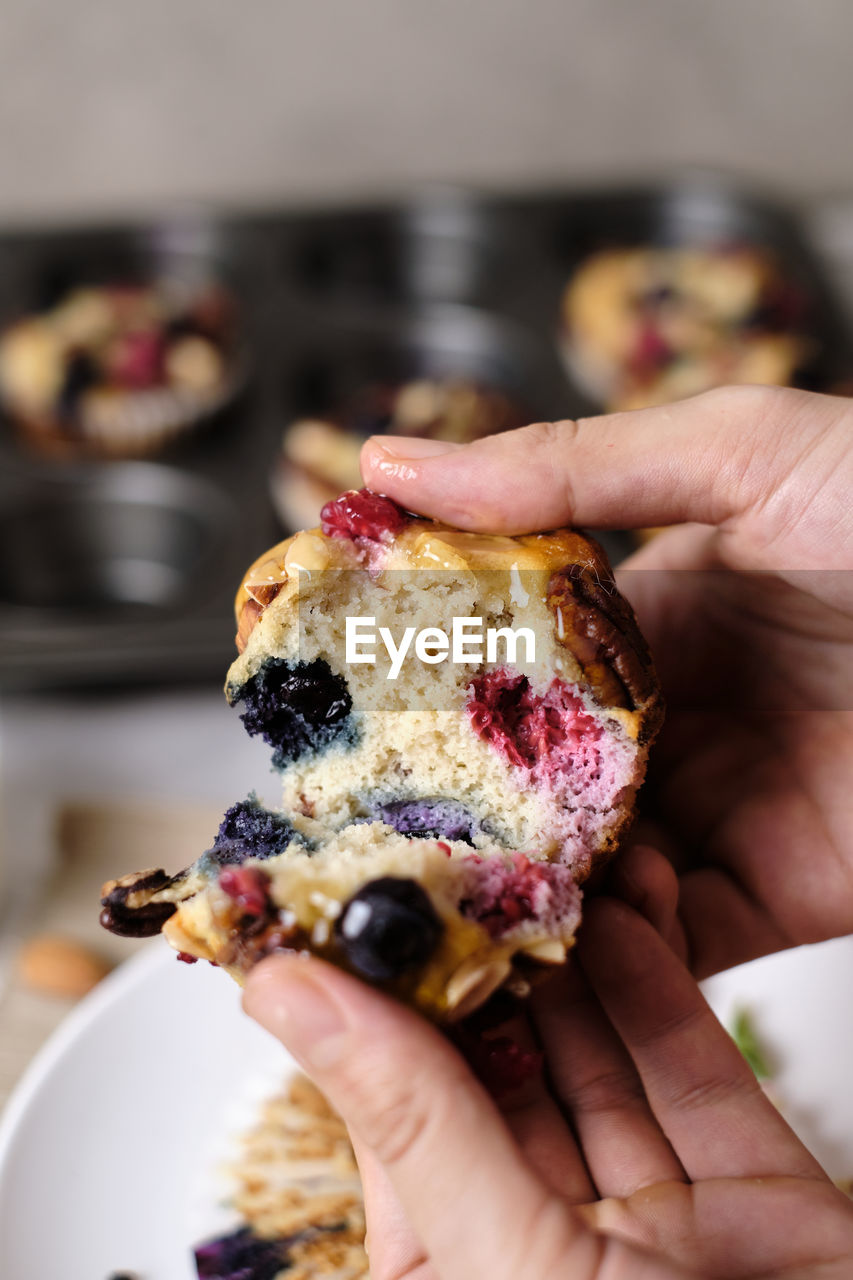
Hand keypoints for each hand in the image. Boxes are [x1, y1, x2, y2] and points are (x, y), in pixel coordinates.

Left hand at [244, 846, 852, 1279]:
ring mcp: (659, 1229)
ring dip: (571, 967)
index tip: (353, 914)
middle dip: (484, 975)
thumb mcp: (515, 1268)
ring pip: (598, 1069)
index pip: (400, 1130)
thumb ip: (417, 1126)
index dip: (377, 1018)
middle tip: (459, 869)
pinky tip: (621, 917)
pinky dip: (657, 993)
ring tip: (536, 869)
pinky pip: (693, 1077)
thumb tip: (292, 1003)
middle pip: (503, 1088)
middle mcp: (554, 1258)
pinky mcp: (753, 1201)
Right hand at [360, 385, 852, 975]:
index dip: (418, 683)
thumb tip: (391, 458)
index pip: (500, 661)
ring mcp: (711, 812)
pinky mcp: (769, 897)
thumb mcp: (738, 453)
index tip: (329, 704)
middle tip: (346, 828)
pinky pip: (664, 943)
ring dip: (511, 885)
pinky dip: (603, 953)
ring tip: (417, 898)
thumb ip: (565, 467)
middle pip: (526, 777)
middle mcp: (663, 721)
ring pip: (578, 868)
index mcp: (643, 615)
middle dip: (445, 804)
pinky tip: (542, 941)